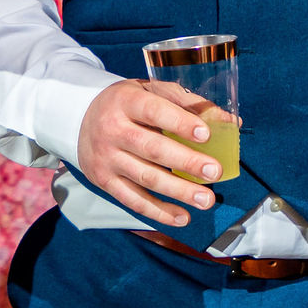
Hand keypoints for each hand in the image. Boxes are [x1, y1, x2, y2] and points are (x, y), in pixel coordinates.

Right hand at [76, 80, 229, 227]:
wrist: (78, 119)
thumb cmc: (127, 104)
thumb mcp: (149, 90)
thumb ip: (187, 102)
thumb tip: (230, 121)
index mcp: (125, 101)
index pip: (154, 111)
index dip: (179, 122)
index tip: (206, 134)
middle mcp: (112, 130)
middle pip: (151, 148)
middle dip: (185, 162)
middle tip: (214, 172)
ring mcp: (106, 158)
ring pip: (145, 178)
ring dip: (178, 192)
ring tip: (206, 200)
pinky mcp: (104, 181)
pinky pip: (133, 200)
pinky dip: (158, 211)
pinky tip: (183, 217)